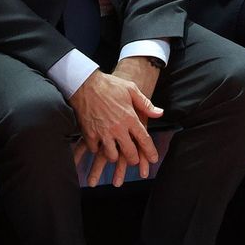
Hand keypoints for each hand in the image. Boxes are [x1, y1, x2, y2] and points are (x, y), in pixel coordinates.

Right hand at [68, 69, 162, 187]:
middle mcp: (118, 128)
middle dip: (134, 159)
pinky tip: (100, 145)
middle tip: (134, 159)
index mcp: (130, 118)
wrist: (85, 85)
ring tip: (117, 152)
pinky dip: (98, 150)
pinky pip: (95, 150)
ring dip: (115, 156)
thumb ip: (146, 104)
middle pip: (129, 152)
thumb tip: (160, 113)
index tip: (153, 159)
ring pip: (112, 156)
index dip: (150, 151)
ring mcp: (103, 133)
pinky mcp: (89, 134)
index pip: (144, 139)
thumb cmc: (110, 86)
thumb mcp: (131, 90)